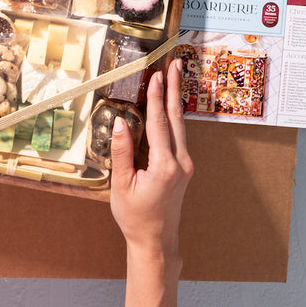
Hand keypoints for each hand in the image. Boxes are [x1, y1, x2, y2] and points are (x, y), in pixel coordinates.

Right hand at [110, 58, 192, 258]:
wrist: (156, 242)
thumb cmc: (136, 217)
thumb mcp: (122, 185)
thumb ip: (121, 151)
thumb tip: (120, 122)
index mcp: (164, 166)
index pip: (159, 123)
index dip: (156, 97)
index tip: (155, 75)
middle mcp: (180, 162)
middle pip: (176, 118)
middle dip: (174, 89)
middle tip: (174, 64)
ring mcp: (185, 164)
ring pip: (180, 125)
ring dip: (175, 99)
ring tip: (174, 76)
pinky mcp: (183, 167)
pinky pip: (179, 135)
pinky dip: (174, 115)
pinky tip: (171, 104)